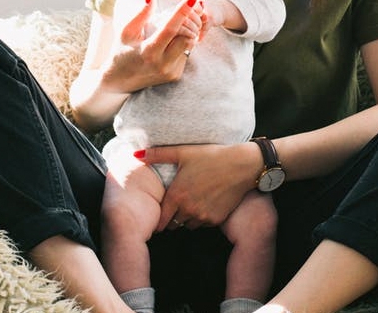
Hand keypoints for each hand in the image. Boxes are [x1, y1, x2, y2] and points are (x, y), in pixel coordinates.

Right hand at [106, 0, 203, 91]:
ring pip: (189, 45)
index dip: (182, 12)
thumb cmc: (121, 52)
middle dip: (188, 21)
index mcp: (148, 51)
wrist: (120, 81)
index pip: (170, 28)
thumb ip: (141, 14)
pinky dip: (182, 44)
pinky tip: (171, 42)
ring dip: (186, 32)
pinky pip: (186, 54)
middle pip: (187, 36)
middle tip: (186, 11)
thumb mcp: (126, 32)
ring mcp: (171, 72)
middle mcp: (162, 64)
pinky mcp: (176, 76)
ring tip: (176, 26)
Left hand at [137, 142, 259, 231]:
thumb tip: (135, 154)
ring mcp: (203, 216)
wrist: (242, 165)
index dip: (158, 218)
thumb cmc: (211, 156)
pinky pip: (203, 225)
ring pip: (187, 226)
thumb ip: (157, 154)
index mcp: (177, 195)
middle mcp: (188, 210)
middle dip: (171, 218)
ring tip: (190, 205)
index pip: (160, 219)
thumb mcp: (183, 152)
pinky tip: (204, 205)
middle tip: (174, 209)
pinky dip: (201, 219)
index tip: (158, 216)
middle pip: (173, 225)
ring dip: (186, 219)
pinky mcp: (216, 219)